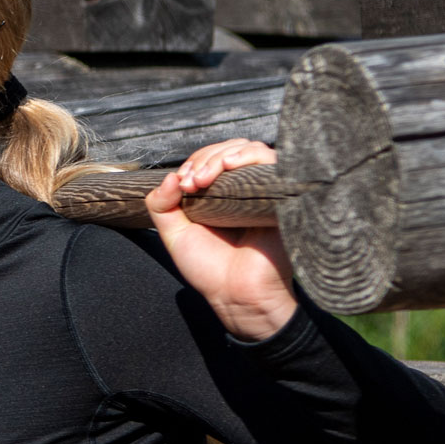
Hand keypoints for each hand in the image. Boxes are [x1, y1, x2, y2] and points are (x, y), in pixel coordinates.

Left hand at [144, 138, 296, 340]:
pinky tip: (229, 168)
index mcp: (222, 194)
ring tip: (204, 178)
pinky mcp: (283, 197)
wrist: (237, 295)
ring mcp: (265, 192)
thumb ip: (161, 204)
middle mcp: (245, 190)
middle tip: (191, 183)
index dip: (194, 162)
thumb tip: (169, 175)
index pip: (210, 158)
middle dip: (204, 158)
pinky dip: (249, 157)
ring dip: (222, 155)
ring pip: (251, 149)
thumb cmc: (210, 268)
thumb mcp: (174, 234)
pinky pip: (274, 162)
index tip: (180, 183)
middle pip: (230, 148)